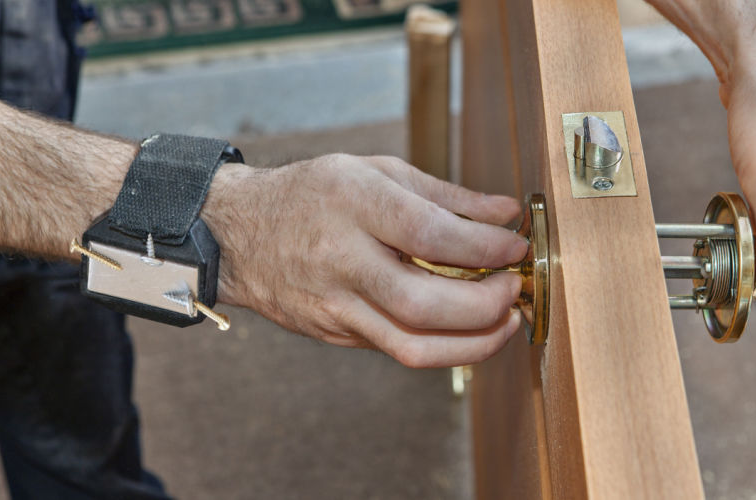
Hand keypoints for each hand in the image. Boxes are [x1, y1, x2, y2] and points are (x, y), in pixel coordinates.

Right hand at [203, 154, 528, 367]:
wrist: (240, 233)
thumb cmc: (315, 194)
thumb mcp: (378, 172)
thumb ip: (447, 194)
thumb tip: (506, 213)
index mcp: (352, 204)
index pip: (428, 233)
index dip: (483, 246)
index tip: (515, 247)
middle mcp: (340, 259)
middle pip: (422, 303)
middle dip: (484, 306)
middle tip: (512, 290)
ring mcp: (334, 305)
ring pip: (411, 345)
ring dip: (473, 343)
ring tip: (503, 322)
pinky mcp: (335, 334)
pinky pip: (397, 348)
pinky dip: (443, 344)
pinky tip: (466, 327)